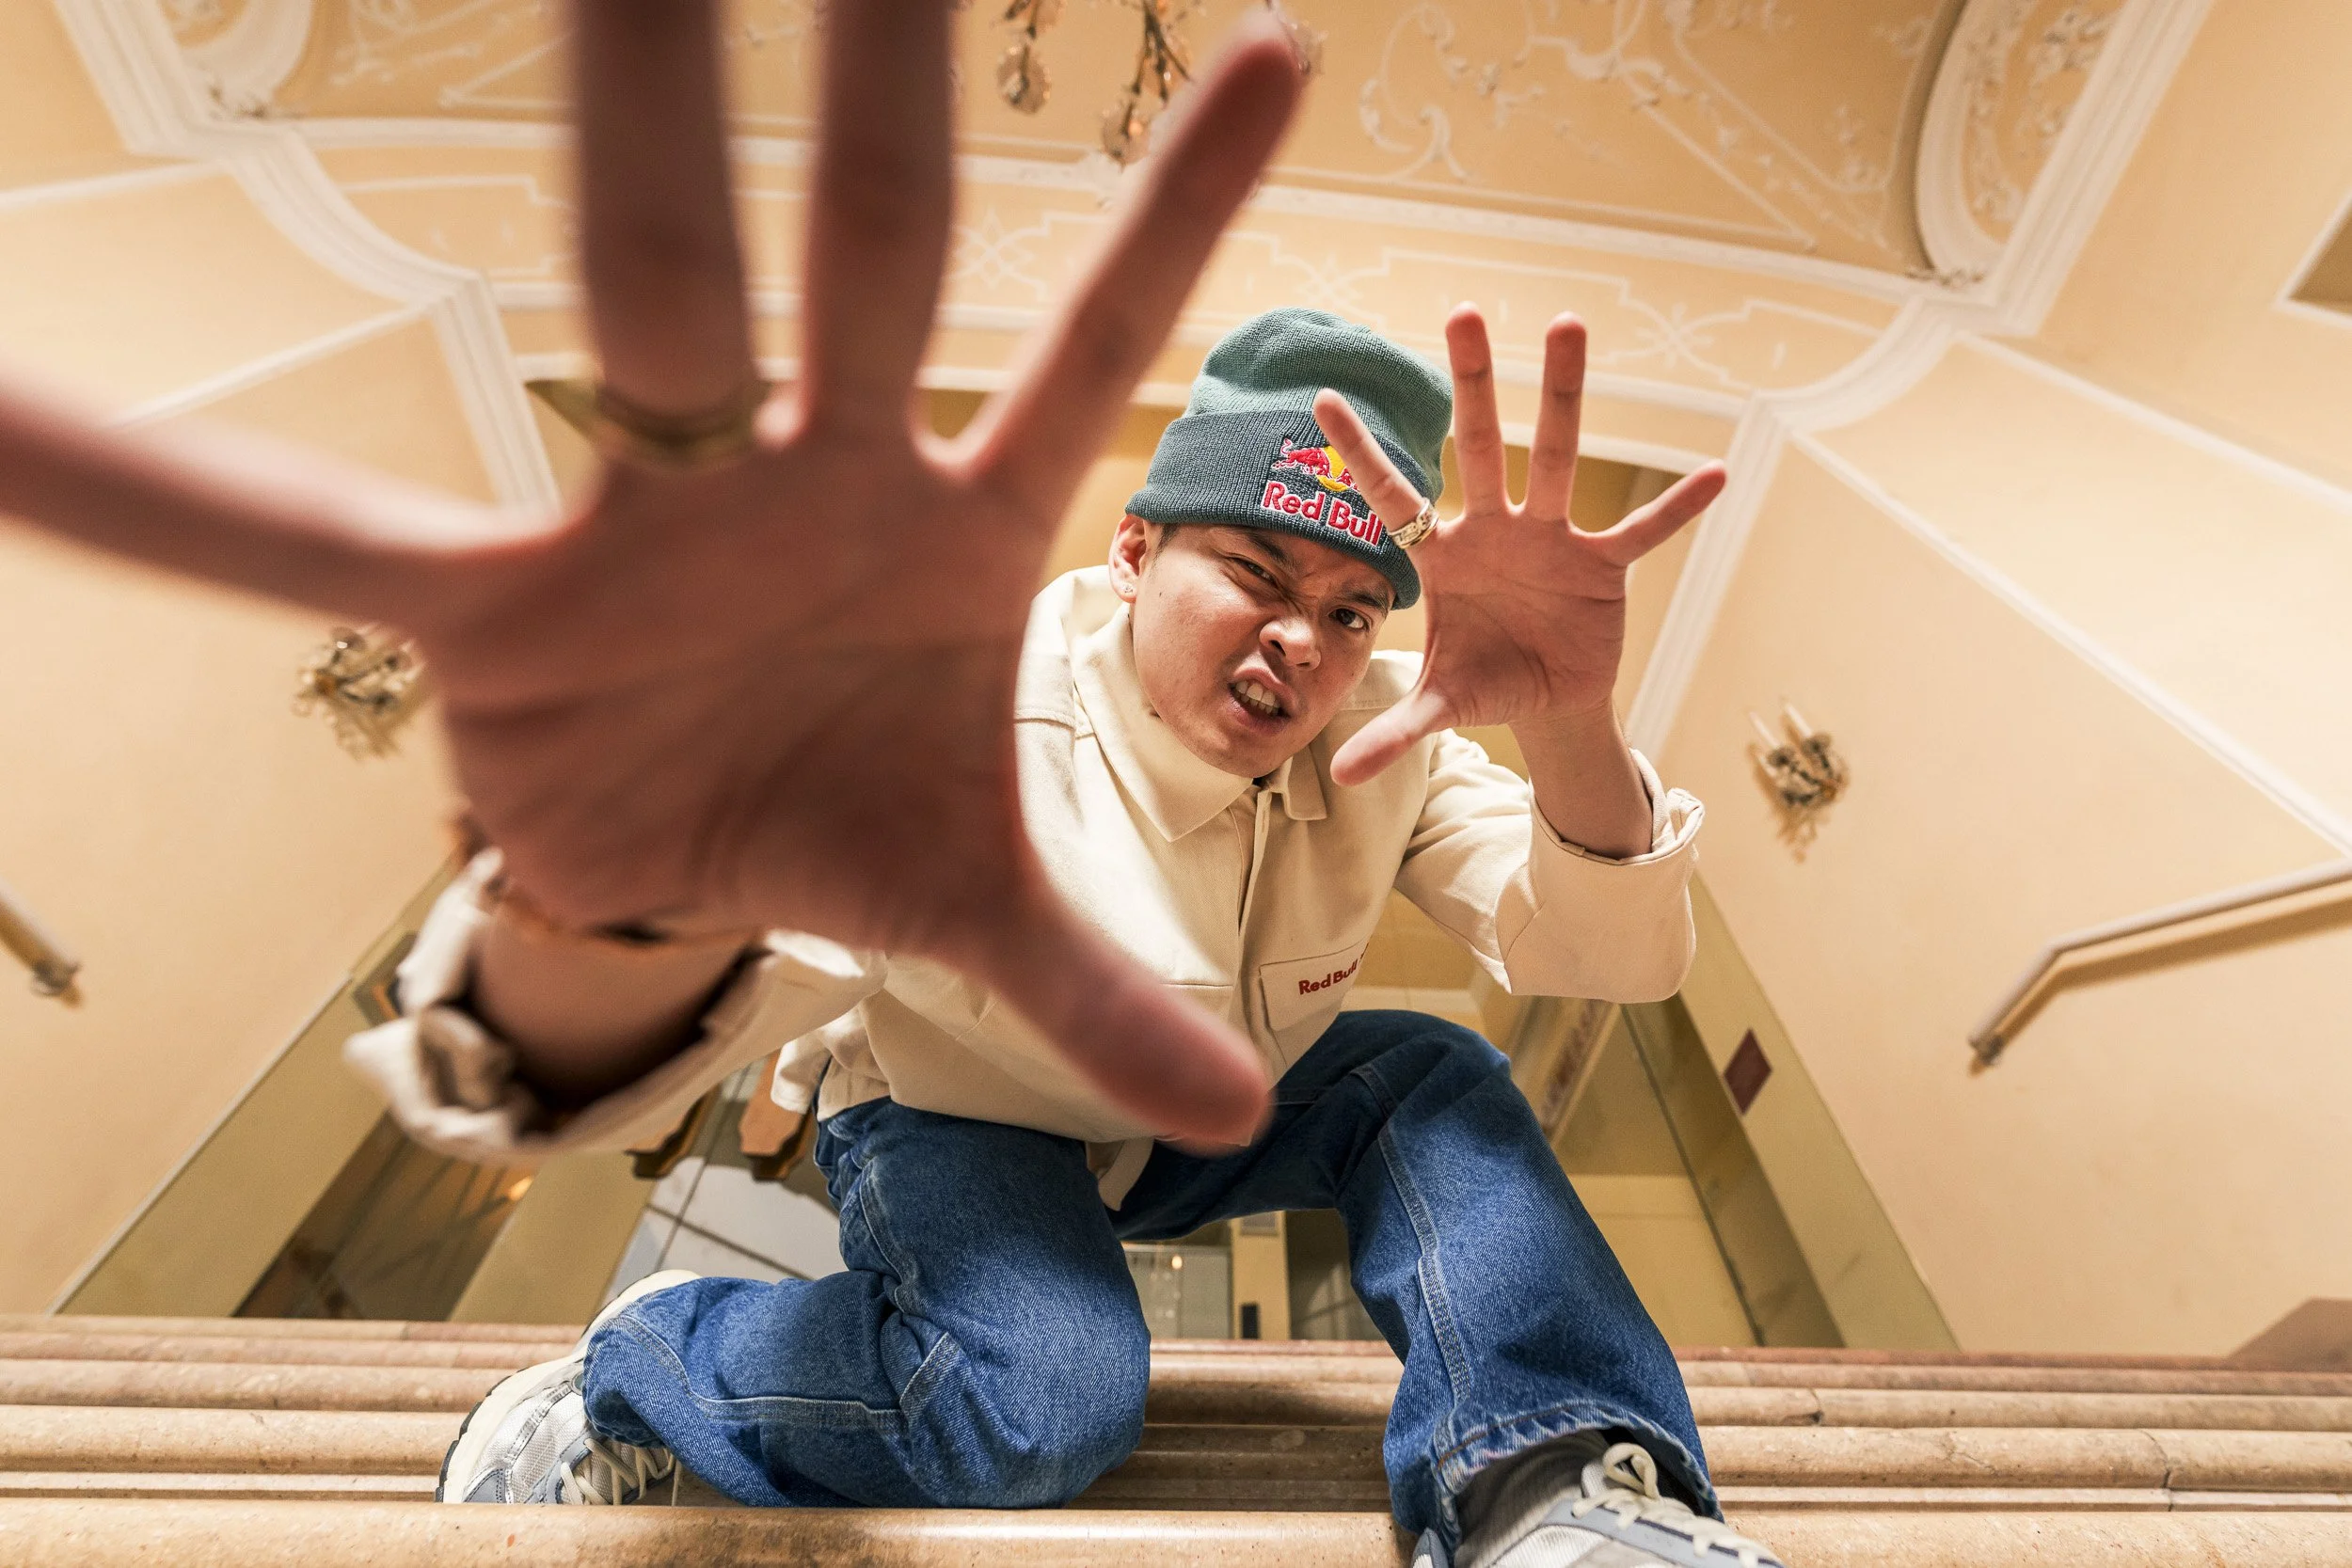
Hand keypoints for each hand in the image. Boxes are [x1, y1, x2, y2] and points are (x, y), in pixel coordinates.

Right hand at [0, 0, 1304, 1144]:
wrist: (692, 862)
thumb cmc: (848, 816)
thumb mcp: (979, 912)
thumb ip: (1101, 994)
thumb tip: (1230, 1114)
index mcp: (959, 532)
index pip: (1098, 349)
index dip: (1186, 211)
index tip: (1293, 47)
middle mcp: (808, 477)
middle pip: (869, 254)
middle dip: (883, 87)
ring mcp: (645, 518)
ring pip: (638, 302)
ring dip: (620, 122)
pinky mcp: (490, 604)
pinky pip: (314, 535)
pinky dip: (153, 492)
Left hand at [1314, 307, 1726, 786]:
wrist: (1553, 704)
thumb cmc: (1488, 682)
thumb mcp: (1442, 706)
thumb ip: (1394, 731)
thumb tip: (1343, 775)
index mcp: (1446, 557)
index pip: (1395, 499)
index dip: (1362, 456)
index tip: (1322, 401)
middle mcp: (1496, 531)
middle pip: (1482, 447)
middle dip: (1475, 384)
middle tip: (1463, 312)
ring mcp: (1553, 541)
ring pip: (1557, 457)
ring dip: (1564, 396)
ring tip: (1568, 324)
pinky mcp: (1604, 568)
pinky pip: (1640, 533)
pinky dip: (1675, 509)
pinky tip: (1713, 475)